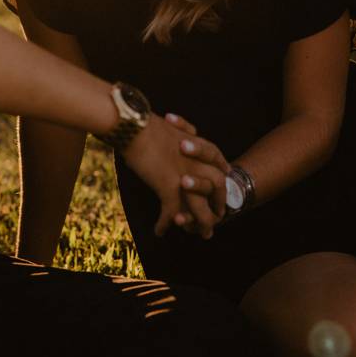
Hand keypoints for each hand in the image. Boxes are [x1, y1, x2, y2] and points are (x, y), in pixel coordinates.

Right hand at [119, 113, 228, 238]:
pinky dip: (165, 224)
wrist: (133, 125)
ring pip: (201, 208)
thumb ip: (179, 128)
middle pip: (218, 187)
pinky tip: (159, 231)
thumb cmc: (143, 122)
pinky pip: (171, 212)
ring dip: (201, 223)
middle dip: (219, 203)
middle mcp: (198, 163)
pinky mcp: (169, 187)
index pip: (219, 163)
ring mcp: (186, 177)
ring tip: (200, 234)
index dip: (222, 176)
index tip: (222, 184)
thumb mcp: (168, 124)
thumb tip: (172, 124)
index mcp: (199, 146)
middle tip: (217, 216)